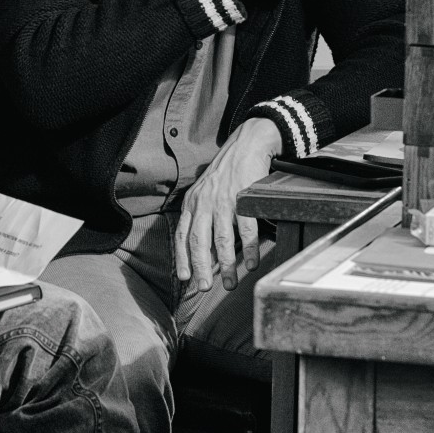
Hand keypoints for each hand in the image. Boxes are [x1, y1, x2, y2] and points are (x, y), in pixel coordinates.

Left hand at [173, 116, 280, 293]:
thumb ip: (201, 217)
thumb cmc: (227, 173)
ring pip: (222, 239)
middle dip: (201, 268)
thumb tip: (205, 251)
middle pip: (198, 241)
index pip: (182, 235)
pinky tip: (251, 263)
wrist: (247, 144)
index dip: (182, 258)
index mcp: (192, 203)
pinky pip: (246, 229)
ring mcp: (224, 199)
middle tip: (205, 288)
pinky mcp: (243, 197)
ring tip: (230, 283)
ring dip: (226, 264)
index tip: (185, 279)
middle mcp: (204, 202)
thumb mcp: (206, 192)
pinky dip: (248, 249)